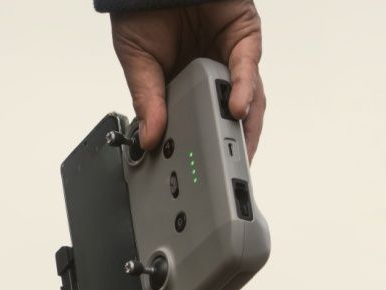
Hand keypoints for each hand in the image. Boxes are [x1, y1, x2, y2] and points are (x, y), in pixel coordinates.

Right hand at [110, 1, 264, 160]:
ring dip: (244, 127)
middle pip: (231, 118)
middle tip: (229, 176)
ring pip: (249, 99)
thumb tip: (148, 137)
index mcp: (187, 84)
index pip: (203, 123)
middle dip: (232, 148)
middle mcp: (214, 73)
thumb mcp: (137, 61)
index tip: (201, 176)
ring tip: (235, 150)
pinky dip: (243, 89)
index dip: (205, 148)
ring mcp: (232, 57)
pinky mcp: (244, 38)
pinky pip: (248, 68)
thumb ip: (146, 99)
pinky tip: (235, 108)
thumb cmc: (144, 9)